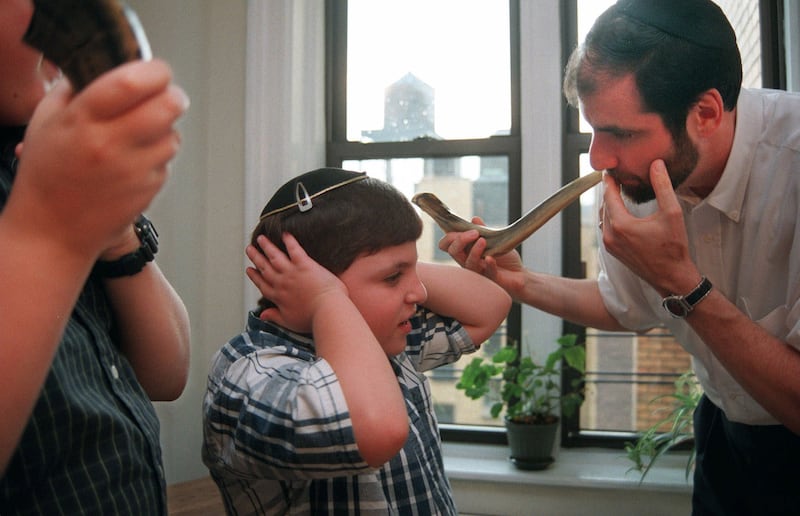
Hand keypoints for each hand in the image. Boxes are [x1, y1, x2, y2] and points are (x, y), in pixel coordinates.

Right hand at [7, 59, 187, 260]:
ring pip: (173, 134)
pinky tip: (133, 161)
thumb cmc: (47, 174)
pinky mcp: (150, 189)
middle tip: (166, 95)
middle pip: (168, 106)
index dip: (155, 70)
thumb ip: (75, 89)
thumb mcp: (46, 122)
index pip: (132, 82)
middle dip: (173, 95)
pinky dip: (158, 155)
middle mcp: (112, 144)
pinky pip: (167, 161)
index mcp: (83, 120)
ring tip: (141, 133)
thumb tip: (106, 65)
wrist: (53, 231)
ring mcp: (135, 169)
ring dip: (165, 128)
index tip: (157, 70)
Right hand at [246, 233, 347, 332]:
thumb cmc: (312, 318)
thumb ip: (275, 317)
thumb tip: (263, 315)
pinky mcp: (305, 265)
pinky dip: (289, 241)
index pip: (262, 284)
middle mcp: (282, 283)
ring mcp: (292, 272)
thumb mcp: (289, 322)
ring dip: (267, 246)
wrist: (327, 311)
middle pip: (265, 268)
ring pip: (275, 256)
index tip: (249, 270)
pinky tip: (285, 234)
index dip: (255, 276)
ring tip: (261, 238)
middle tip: (249, 249)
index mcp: (279, 297)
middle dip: (256, 257)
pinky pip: (294, 249)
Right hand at [438, 216, 524, 295]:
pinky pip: (487, 273)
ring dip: (474, 251)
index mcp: (466, 253)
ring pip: (468, 263)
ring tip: (483, 241)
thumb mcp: (494, 241)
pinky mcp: (492, 280)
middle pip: (454, 252)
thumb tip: (474, 220)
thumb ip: (483, 231)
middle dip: (460, 240)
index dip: (449, 237)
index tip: (459, 228)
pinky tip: (491, 258)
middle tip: (475, 233)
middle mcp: (468, 263)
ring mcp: (479, 273)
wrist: (520, 274)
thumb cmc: (504, 260)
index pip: (447, 246)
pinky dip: (489, 265)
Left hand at [600, 161, 699, 293]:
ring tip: (618, 190)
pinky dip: (610, 216)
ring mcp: (610, 245)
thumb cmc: (674, 247)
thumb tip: (656, 164)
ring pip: (604, 217)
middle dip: (609, 190)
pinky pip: (606, 228)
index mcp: (621, 225)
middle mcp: (611, 235)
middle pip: (604, 205)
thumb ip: (662, 186)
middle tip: (615, 176)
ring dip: (609, 204)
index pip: (609, 195)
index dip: (609, 180)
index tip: (609, 169)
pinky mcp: (612, 251)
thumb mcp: (672, 213)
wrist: (671, 276)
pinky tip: (620, 210)